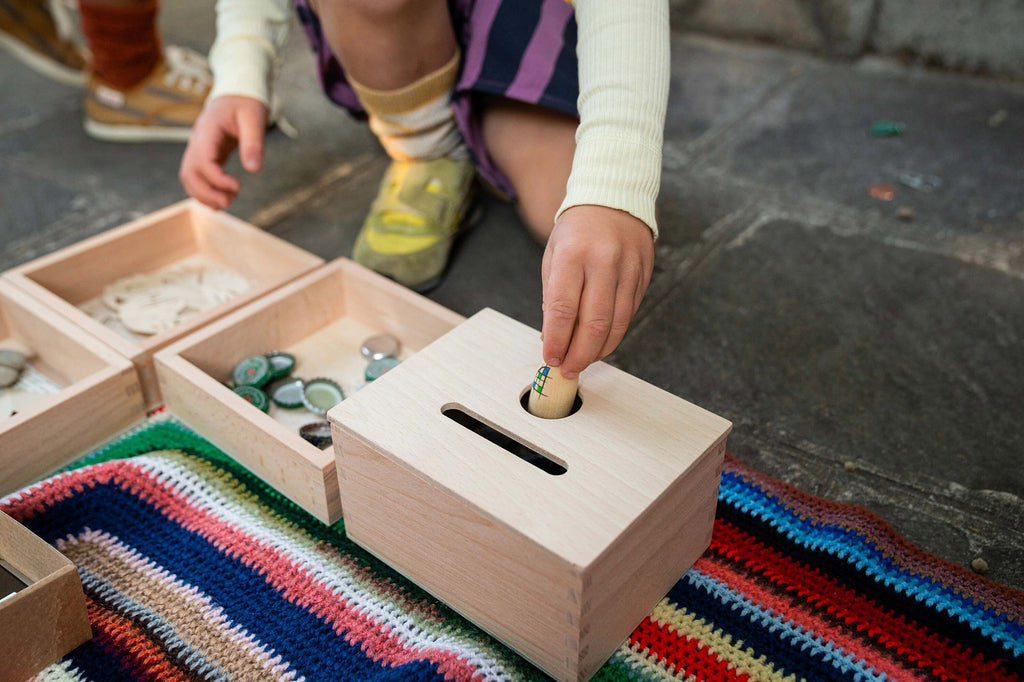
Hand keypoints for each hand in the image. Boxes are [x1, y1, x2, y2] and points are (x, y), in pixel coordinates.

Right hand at [179, 95, 267, 209]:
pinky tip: (223, 198)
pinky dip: (206, 190)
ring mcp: (199, 148)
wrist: (237, 92)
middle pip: (189, 172)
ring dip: (204, 194)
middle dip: (206, 192)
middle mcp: (197, 140)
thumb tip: (253, 170)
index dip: (217, 178)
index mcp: (208, 130)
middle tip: (229, 202)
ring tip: (227, 202)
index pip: (203, 160)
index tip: (237, 187)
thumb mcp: (254, 118)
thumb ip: (253, 143)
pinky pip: (198, 176)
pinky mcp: (206, 154)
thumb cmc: (246, 102)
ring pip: (189, 177)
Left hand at [540, 205, 654, 378]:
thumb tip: (552, 338)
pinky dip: (614, 334)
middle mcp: (603, 261)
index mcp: (573, 254)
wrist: (613, 198)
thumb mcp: (554, 255)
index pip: (562, 308)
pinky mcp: (644, 276)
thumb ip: (553, 296)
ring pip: (617, 324)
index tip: (550, 358)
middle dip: (579, 354)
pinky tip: (601, 343)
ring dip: (599, 350)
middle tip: (567, 369)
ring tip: (583, 361)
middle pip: (594, 323)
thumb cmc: (577, 230)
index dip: (557, 340)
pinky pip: (629, 314)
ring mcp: (628, 269)